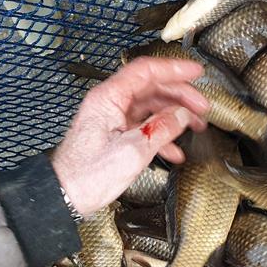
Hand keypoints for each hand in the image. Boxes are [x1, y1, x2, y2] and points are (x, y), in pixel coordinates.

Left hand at [51, 57, 209, 215]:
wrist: (65, 197)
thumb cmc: (87, 175)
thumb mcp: (133, 151)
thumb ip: (161, 129)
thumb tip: (182, 115)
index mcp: (109, 98)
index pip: (146, 72)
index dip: (174, 69)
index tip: (196, 72)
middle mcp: (109, 104)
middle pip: (151, 88)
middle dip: (180, 96)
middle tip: (202, 107)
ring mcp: (111, 119)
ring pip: (150, 108)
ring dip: (174, 116)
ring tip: (195, 126)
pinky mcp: (114, 135)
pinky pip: (143, 127)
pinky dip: (161, 135)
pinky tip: (174, 150)